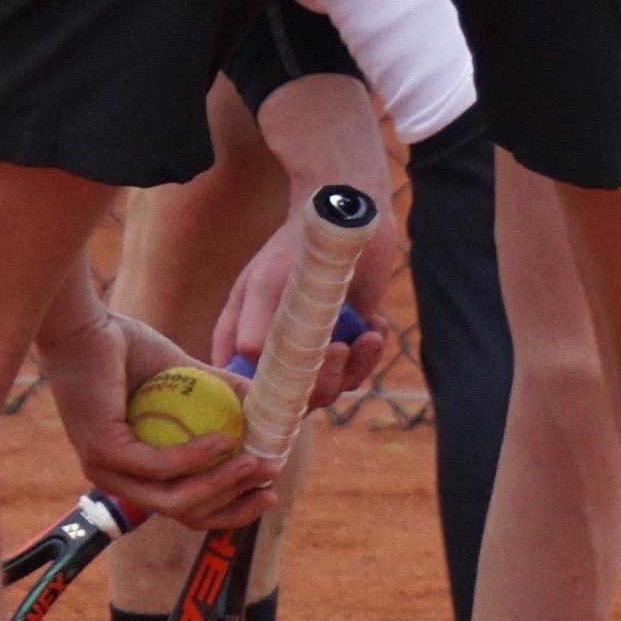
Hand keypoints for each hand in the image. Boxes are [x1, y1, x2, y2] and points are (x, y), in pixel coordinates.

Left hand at [34, 301, 280, 529]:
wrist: (85, 322)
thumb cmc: (127, 348)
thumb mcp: (186, 377)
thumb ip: (221, 398)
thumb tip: (271, 414)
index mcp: (132, 472)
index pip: (186, 509)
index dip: (230, 510)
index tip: (268, 494)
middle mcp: (115, 479)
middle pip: (185, 513)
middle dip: (233, 504)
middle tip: (269, 478)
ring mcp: (104, 468)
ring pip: (174, 498)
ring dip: (221, 485)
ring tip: (254, 461)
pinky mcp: (102, 450)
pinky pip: (159, 465)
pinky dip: (196, 457)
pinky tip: (224, 440)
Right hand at [207, 224, 393, 410]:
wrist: (345, 220)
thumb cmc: (293, 248)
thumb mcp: (265, 284)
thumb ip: (252, 325)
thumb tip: (248, 360)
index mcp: (245, 339)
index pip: (244, 388)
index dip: (262, 400)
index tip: (289, 389)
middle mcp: (277, 351)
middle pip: (293, 398)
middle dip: (321, 383)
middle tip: (337, 349)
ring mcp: (312, 350)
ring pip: (330, 388)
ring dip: (353, 367)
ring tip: (368, 335)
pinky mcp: (345, 343)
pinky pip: (357, 370)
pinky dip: (371, 353)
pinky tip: (376, 325)